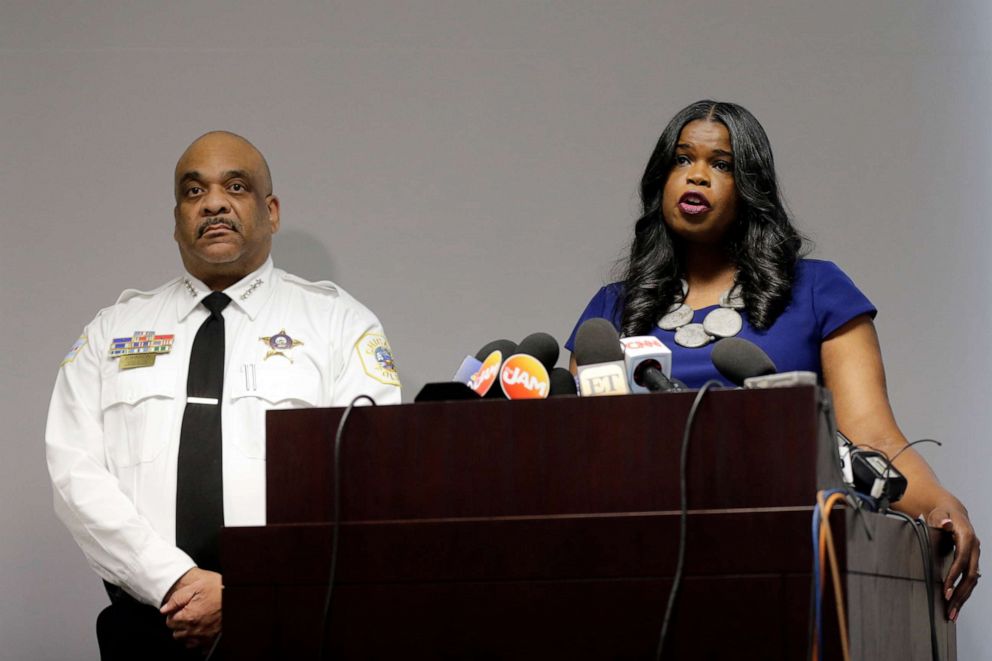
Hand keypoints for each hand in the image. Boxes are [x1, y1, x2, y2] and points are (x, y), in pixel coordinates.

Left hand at [160, 567, 222, 648]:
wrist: (236, 596)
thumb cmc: (219, 589)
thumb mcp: (197, 586)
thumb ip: (178, 598)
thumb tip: (164, 609)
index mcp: (189, 616)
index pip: (170, 621)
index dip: (174, 613)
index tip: (180, 609)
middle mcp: (196, 629)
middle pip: (176, 633)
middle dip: (179, 624)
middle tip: (188, 613)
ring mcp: (204, 636)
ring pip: (186, 641)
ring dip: (187, 632)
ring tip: (195, 621)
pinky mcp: (213, 640)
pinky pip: (199, 647)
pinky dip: (198, 641)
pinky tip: (201, 631)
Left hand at [926, 501, 980, 620]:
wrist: (952, 512)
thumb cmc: (942, 514)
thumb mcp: (939, 514)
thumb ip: (940, 519)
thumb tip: (945, 523)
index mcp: (967, 537)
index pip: (961, 561)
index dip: (954, 576)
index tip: (946, 591)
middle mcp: (974, 549)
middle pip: (970, 576)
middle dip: (960, 594)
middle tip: (949, 609)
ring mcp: (975, 556)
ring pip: (972, 582)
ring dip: (963, 599)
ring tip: (952, 614)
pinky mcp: (971, 562)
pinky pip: (969, 581)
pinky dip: (964, 594)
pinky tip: (956, 606)